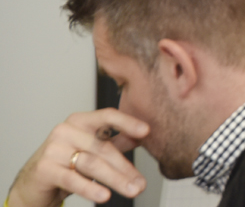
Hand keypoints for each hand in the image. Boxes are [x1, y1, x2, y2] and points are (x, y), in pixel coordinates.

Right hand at [6, 108, 148, 206]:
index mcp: (80, 121)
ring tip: (132, 190)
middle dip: (125, 168)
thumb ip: (115, 141)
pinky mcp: (44, 169)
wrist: (32, 184)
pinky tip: (105, 196)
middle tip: (141, 183)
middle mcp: (65, 130)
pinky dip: (90, 189)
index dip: (127, 122)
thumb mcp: (91, 150)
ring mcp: (53, 149)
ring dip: (115, 179)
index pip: (107, 115)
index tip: (146, 131)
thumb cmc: (65, 164)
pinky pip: (72, 179)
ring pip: (92, 164)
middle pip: (103, 148)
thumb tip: (142, 136)